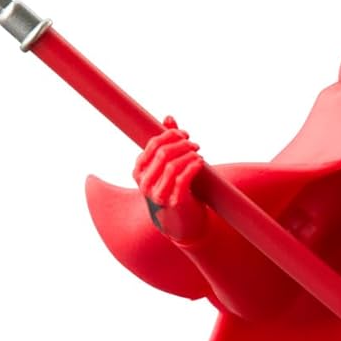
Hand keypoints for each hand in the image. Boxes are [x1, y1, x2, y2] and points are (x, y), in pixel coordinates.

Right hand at [134, 117, 205, 241]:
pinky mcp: (174, 202)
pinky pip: (183, 179)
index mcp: (139, 171)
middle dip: (181, 144)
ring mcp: (158, 194)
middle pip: (163, 153)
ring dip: (189, 155)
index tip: (185, 135)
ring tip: (198, 153)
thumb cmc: (173, 189)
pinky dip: (193, 167)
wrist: (180, 222)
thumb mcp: (167, 165)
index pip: (153, 144)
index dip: (171, 135)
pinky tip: (200, 162)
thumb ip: (167, 141)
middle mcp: (145, 183)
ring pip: (172, 165)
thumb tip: (169, 117)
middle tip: (194, 144)